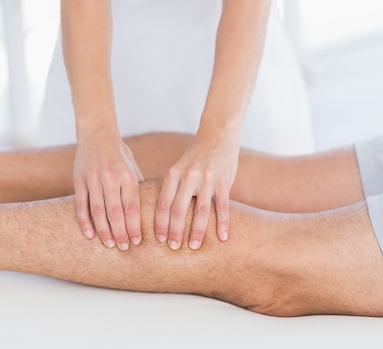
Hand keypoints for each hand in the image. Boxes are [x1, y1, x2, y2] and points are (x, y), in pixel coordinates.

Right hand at [74, 136, 143, 249]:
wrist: (97, 135)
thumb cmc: (120, 155)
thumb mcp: (133, 168)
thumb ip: (138, 188)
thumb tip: (148, 212)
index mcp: (128, 176)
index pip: (132, 206)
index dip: (134, 226)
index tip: (137, 241)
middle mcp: (111, 178)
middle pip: (115, 212)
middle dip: (120, 232)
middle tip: (124, 247)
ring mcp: (93, 179)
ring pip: (98, 211)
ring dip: (104, 230)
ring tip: (110, 244)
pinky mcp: (79, 180)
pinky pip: (81, 205)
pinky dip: (84, 221)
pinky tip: (90, 234)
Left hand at [155, 128, 238, 249]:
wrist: (217, 134)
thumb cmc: (196, 155)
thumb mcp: (179, 168)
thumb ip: (173, 188)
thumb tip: (162, 215)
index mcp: (174, 174)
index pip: (163, 204)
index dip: (160, 224)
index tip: (159, 240)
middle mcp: (189, 176)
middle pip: (178, 210)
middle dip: (174, 232)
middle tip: (173, 248)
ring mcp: (207, 178)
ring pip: (200, 210)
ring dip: (196, 231)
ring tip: (194, 246)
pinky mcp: (224, 180)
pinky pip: (223, 206)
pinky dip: (223, 223)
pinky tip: (222, 237)